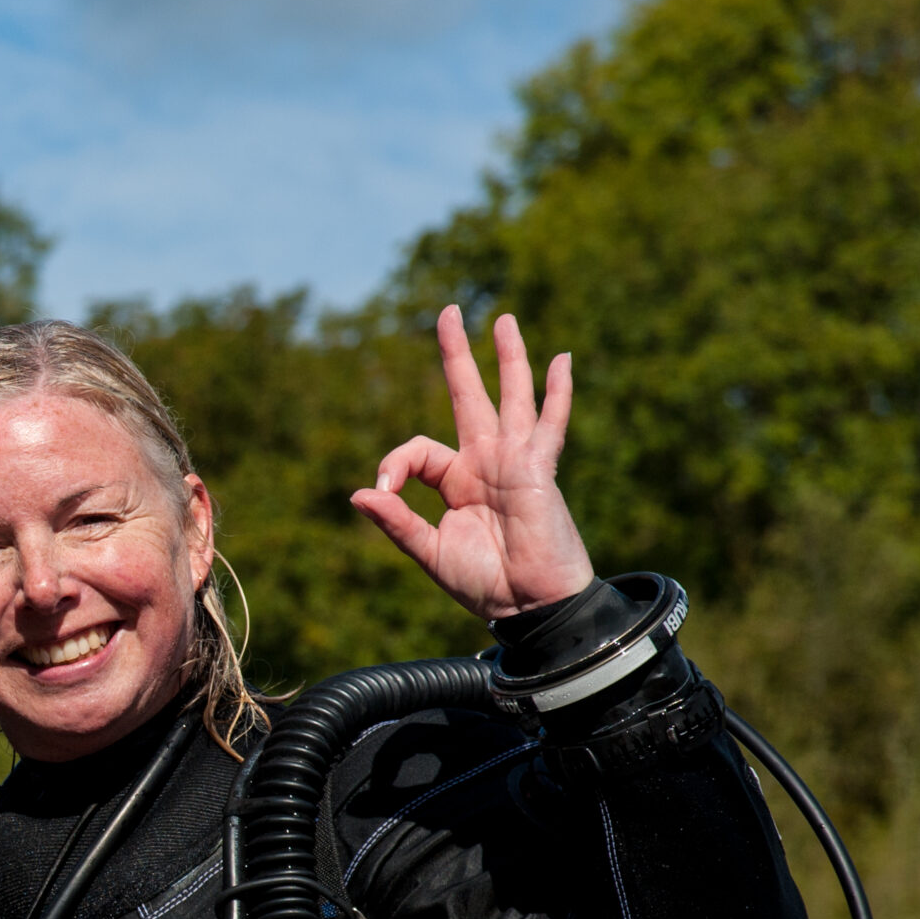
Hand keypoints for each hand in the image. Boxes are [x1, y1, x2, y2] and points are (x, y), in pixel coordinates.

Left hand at [349, 306, 595, 619]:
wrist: (528, 606)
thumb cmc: (484, 585)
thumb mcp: (429, 552)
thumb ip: (397, 521)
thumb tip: (359, 492)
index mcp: (455, 481)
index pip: (418, 449)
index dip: (394, 462)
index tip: (383, 490)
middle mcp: (485, 462)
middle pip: (467, 395)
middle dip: (456, 355)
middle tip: (447, 312)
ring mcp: (515, 461)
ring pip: (510, 396)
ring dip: (507, 357)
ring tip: (501, 319)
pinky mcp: (540, 469)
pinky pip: (550, 423)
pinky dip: (556, 393)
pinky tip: (561, 359)